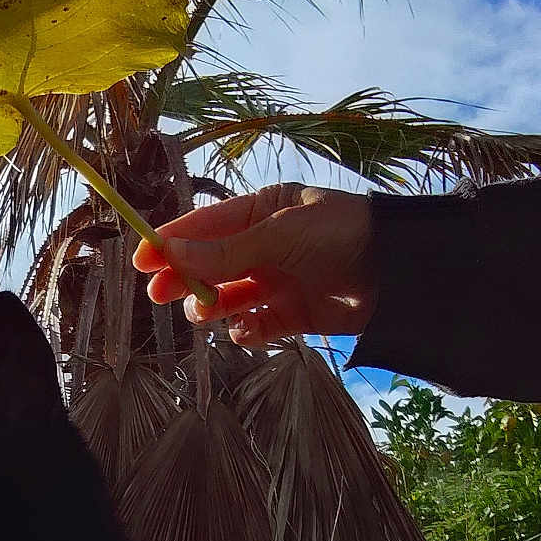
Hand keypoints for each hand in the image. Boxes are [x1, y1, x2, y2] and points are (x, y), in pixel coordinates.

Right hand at [132, 183, 375, 344]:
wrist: (398, 273)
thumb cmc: (340, 235)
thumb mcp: (277, 236)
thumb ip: (224, 252)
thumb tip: (171, 255)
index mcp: (264, 210)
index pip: (207, 225)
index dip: (173, 242)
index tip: (142, 260)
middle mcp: (267, 245)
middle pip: (211, 264)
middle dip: (185, 279)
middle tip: (159, 295)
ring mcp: (278, 280)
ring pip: (229, 297)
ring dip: (211, 306)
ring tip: (204, 312)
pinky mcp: (292, 314)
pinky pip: (255, 325)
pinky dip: (244, 330)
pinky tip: (242, 329)